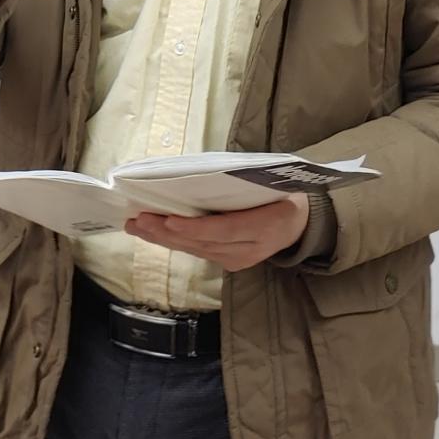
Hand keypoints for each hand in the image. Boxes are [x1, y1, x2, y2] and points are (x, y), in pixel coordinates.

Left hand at [127, 194, 309, 272]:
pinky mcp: (230, 263)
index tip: (167, 220)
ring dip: (164, 239)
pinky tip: (155, 234)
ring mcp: (239, 260)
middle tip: (138, 220)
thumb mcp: (272, 184)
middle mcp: (249, 249)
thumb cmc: (284, 195)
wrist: (301, 224)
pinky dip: (175, 242)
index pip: (223, 230)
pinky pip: (199, 252)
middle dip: (166, 233)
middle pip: (202, 243)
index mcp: (264, 226)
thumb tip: (201, 175)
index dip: (193, 228)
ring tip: (137, 226)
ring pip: (196, 250)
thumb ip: (240, 184)